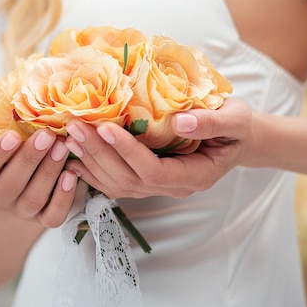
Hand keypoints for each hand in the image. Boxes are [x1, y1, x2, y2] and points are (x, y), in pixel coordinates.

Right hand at [0, 128, 78, 226]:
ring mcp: (22, 212)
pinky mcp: (44, 219)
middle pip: (11, 184)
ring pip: (33, 198)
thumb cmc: (4, 154)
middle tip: (47, 135)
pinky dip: (63, 197)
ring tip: (62, 147)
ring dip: (49, 171)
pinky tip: (71, 174)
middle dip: (29, 158)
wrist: (21, 185)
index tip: (13, 135)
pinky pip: (53, 215)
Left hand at [63, 99, 253, 198]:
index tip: (105, 127)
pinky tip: (72, 155)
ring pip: (117, 184)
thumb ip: (212, 123)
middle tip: (75, 127)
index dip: (127, 152)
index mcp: (196, 175)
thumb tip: (179, 122)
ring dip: (90, 161)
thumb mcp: (235, 119)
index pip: (154, 171)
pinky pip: (115, 182)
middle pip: (129, 179)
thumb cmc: (238, 126)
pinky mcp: (146, 179)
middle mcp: (174, 187)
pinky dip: (91, 170)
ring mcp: (159, 187)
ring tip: (68, 136)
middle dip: (99, 153)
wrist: (237, 139)